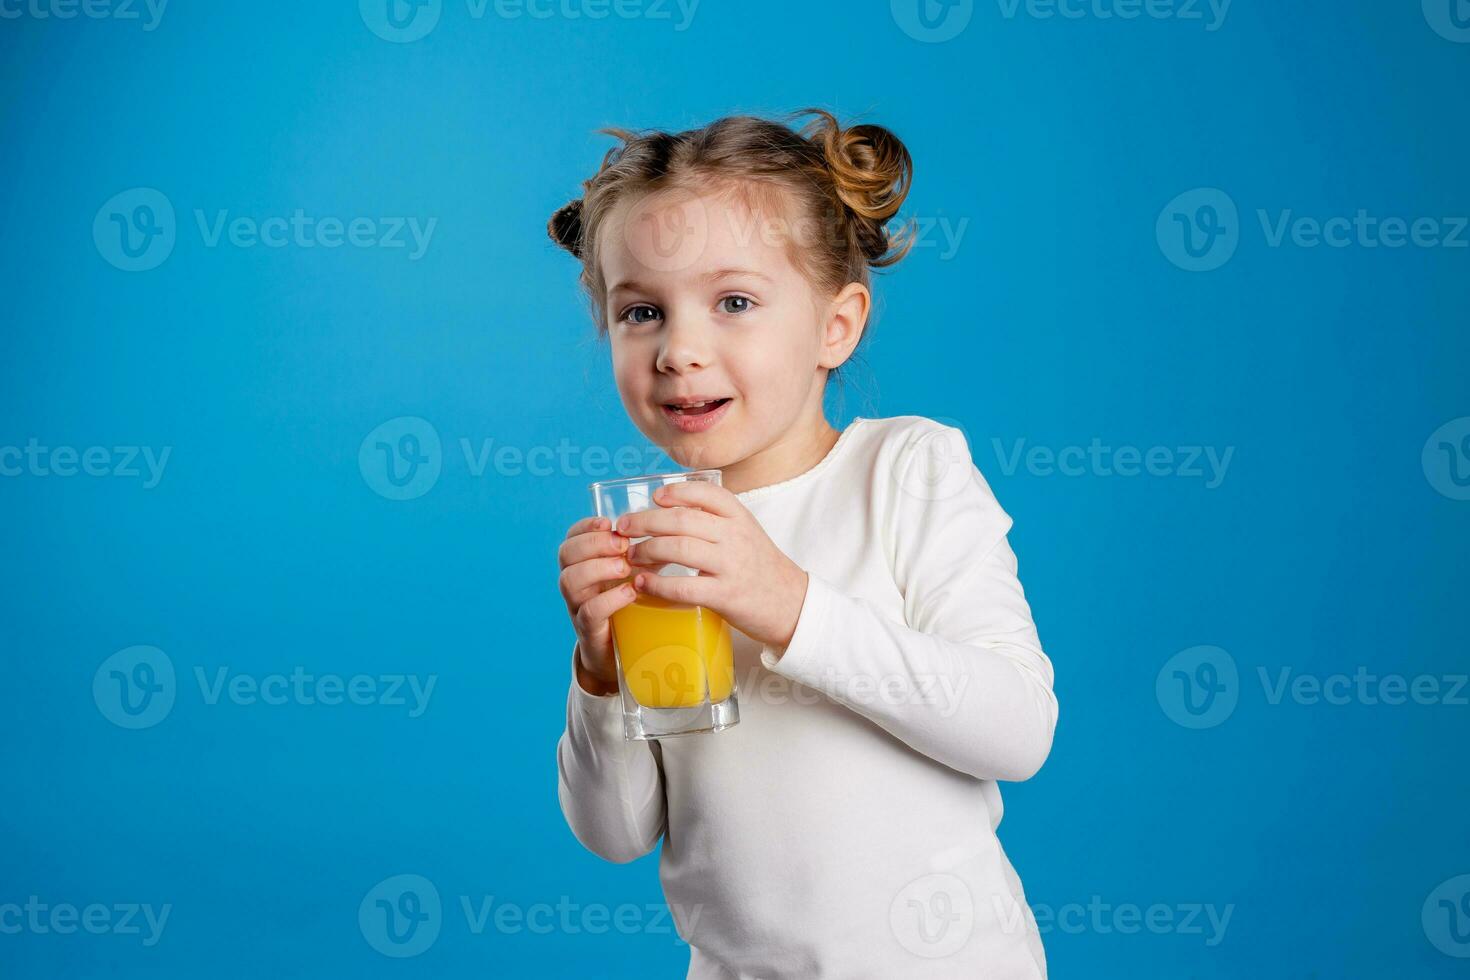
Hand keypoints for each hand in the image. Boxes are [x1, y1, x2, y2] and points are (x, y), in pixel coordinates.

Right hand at [557, 516, 638, 695]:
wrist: (621, 649)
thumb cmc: (630, 602)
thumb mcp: (637, 571)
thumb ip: (647, 549)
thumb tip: (675, 522)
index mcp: (582, 562)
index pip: (572, 536)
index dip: (586, 526)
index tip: (609, 522)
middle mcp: (575, 581)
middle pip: (566, 554)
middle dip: (593, 543)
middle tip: (622, 544)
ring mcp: (578, 605)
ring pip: (571, 580)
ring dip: (598, 568)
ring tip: (624, 567)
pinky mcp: (589, 629)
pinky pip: (589, 611)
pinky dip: (609, 599)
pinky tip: (630, 592)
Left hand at [615, 481, 808, 648]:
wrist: (791, 603)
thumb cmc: (759, 567)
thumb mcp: (744, 532)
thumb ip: (714, 519)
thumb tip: (667, 507)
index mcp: (740, 517)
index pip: (705, 493)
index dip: (676, 492)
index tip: (655, 497)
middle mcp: (736, 536)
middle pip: (681, 520)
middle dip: (645, 522)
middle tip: (624, 528)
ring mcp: (731, 566)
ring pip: (678, 548)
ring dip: (647, 550)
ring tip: (631, 555)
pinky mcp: (725, 596)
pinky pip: (683, 587)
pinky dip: (657, 584)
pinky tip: (643, 584)